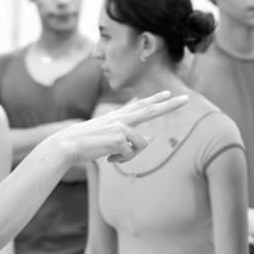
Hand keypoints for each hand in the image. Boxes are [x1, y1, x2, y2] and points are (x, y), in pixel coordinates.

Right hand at [49, 91, 188, 164]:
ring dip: (129, 155)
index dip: (154, 99)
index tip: (166, 94)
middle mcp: (121, 119)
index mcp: (116, 117)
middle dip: (170, 105)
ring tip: (112, 157)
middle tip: (186, 99)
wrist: (67, 145)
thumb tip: (151, 138)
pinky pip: (131, 154)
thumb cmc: (83, 144)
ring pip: (142, 144)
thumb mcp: (106, 138)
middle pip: (151, 110)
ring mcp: (121, 127)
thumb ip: (127, 137)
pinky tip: (108, 158)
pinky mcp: (120, 138)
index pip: (139, 105)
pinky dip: (120, 160)